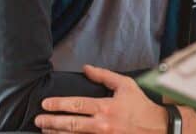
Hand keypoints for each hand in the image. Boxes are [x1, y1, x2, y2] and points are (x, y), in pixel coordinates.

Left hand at [35, 65, 166, 133]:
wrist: (157, 128)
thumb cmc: (141, 106)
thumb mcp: (126, 85)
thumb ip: (104, 76)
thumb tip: (86, 69)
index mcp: (106, 107)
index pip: (76, 105)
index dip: (58, 104)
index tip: (45, 104)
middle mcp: (102, 125)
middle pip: (70, 124)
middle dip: (51, 122)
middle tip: (38, 120)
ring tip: (45, 131)